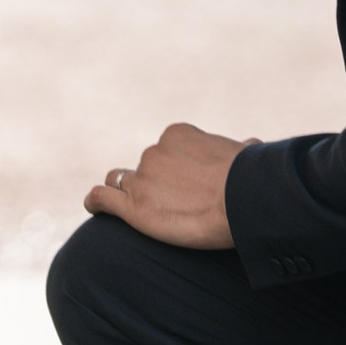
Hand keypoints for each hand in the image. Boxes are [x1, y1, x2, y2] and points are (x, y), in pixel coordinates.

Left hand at [85, 121, 245, 248]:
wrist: (241, 200)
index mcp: (178, 135)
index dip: (172, 167)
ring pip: (120, 181)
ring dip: (127, 192)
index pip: (165, 149)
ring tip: (140, 208)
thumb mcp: (247, 153)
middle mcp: (155, 152)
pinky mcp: (133, 207)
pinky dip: (96, 202)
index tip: (186, 184)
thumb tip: (249, 144)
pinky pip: (102, 199)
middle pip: (144, 167)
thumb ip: (241, 148)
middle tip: (173, 204)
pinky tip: (95, 207)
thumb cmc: (250, 178)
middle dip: (153, 183)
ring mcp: (142, 179)